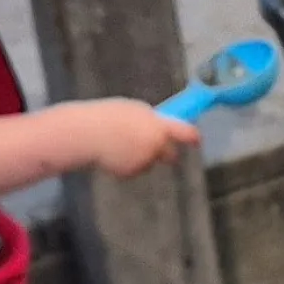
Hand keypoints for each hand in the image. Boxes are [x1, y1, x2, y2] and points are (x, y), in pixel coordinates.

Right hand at [73, 98, 200, 177]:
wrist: (86, 134)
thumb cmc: (107, 117)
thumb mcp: (134, 111)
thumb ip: (151, 121)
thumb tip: (162, 128)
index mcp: (158, 125)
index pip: (185, 132)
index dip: (192, 137)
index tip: (197, 140)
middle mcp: (156, 144)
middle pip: (170, 154)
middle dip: (166, 153)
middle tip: (154, 148)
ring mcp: (144, 160)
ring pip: (148, 162)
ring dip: (140, 157)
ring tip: (118, 145)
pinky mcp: (131, 172)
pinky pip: (134, 169)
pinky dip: (126, 165)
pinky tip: (111, 155)